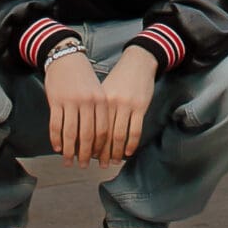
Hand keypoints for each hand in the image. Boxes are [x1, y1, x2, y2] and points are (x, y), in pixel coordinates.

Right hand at [44, 46, 111, 164]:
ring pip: (70, 134)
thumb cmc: (83, 78)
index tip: (96, 158)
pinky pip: (55, 126)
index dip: (99, 148)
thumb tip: (97, 142)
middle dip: (84, 155)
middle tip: (82, 166)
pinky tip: (57, 148)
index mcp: (101, 100)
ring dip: (69, 151)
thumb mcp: (97, 91)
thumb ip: (98, 113)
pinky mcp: (55, 101)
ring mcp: (70, 102)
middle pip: (86, 136)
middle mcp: (87, 102)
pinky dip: (56, 140)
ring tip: (68, 161)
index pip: (102, 131)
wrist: (66, 57)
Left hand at [97, 43, 158, 161]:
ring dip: (116, 152)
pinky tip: (128, 152)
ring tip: (113, 162)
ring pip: (119, 136)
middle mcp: (111, 103)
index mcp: (99, 100)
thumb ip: (96, 109)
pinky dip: (131, 144)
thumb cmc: (119, 78)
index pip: (91, 128)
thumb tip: (86, 134)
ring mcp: (126, 105)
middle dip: (101, 153)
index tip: (86, 156)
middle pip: (104, 135)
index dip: (88, 145)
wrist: (138, 62)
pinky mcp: (140, 106)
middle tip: (98, 165)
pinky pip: (135, 130)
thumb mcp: (103, 90)